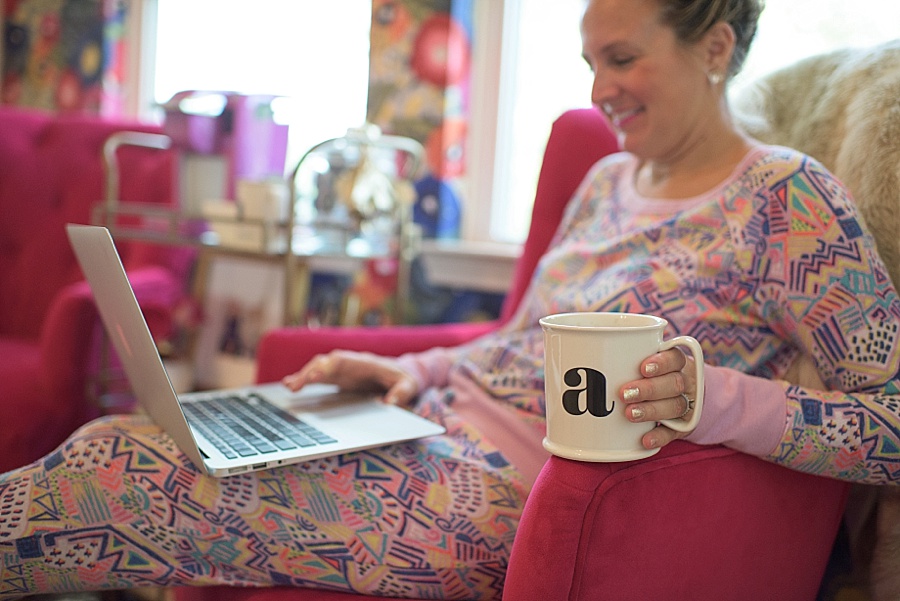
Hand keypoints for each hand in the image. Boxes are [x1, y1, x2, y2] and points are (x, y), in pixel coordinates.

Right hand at [282, 350, 418, 406]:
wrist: (401, 373)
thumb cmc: (405, 379)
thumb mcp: (410, 386)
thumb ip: (402, 392)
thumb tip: (391, 403)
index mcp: (365, 363)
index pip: (344, 361)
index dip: (328, 367)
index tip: (315, 375)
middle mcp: (350, 363)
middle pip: (326, 363)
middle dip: (310, 372)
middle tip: (294, 386)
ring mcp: (343, 370)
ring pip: (319, 368)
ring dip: (303, 376)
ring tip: (289, 387)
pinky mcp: (338, 378)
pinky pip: (319, 376)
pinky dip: (305, 380)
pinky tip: (290, 386)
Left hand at [618, 348, 700, 449]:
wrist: (683, 397)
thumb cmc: (653, 375)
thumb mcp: (643, 361)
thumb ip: (625, 359)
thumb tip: (582, 351)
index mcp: (676, 363)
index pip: (675, 358)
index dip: (661, 363)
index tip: (643, 368)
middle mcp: (684, 382)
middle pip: (674, 383)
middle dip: (649, 389)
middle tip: (624, 393)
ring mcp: (686, 405)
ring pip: (675, 406)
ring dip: (651, 411)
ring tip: (629, 414)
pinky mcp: (682, 427)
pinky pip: (673, 433)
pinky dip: (659, 436)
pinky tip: (645, 439)